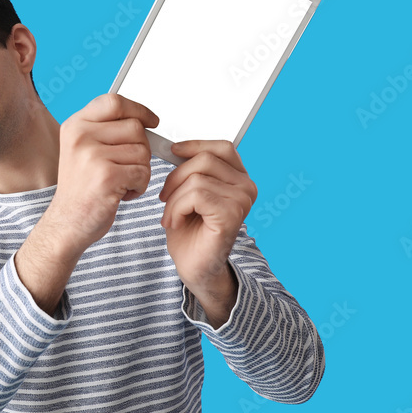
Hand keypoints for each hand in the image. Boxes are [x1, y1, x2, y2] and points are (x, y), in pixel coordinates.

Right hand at [45, 94, 158, 256]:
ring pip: (143, 152)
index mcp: (75, 126)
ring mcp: (92, 156)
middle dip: (141, 150)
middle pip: (135, 128)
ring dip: (140, 171)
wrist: (67, 223)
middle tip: (125, 168)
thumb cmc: (80, 190)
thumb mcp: (83, 150)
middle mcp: (81, 137)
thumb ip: (107, 129)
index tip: (151, 121)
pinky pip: (143, 172)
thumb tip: (144, 118)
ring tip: (119, 183)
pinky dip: (139, 186)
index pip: (114, 102)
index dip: (138, 110)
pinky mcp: (106, 176)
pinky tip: (120, 194)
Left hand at [158, 140, 256, 325]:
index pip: (221, 148)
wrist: (193, 267)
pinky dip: (177, 208)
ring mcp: (242, 201)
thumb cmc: (191, 232)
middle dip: (176, 177)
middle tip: (165, 198)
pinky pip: (195, 195)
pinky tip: (175, 222)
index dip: (195, 146)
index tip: (173, 151)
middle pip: (205, 159)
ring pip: (196, 179)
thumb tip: (176, 147)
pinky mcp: (231, 215)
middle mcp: (246, 187)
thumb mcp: (188, 191)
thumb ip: (190, 169)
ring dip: (174, 199)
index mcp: (239, 178)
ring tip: (171, 216)